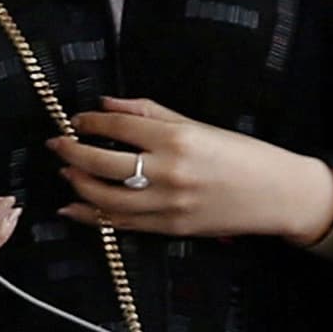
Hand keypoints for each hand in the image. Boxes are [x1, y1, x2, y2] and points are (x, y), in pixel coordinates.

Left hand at [48, 96, 332, 244]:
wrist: (276, 193)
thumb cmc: (240, 154)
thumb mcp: (198, 125)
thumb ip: (150, 113)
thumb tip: (106, 104)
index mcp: (177, 139)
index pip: (118, 127)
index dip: (89, 122)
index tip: (76, 120)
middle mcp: (168, 172)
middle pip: (103, 162)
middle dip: (72, 152)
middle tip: (56, 144)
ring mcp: (167, 204)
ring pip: (105, 198)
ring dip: (78, 184)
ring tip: (67, 172)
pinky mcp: (169, 228)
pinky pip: (121, 224)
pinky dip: (92, 217)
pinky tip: (73, 209)